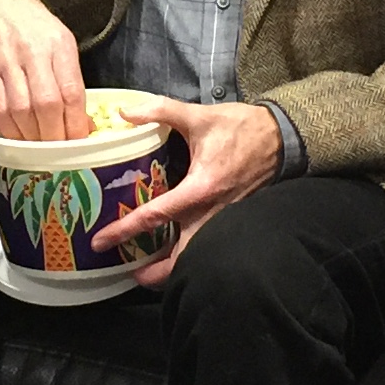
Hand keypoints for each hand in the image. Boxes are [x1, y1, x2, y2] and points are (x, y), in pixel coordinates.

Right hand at [0, 0, 87, 139]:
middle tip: (60, 152)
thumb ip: (72, 80)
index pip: (71, 92)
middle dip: (54, 135)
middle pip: (46, 104)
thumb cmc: (37, 28)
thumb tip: (82, 123)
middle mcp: (34, 53)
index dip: (75, 123)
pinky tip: (18, 137)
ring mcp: (8, 62)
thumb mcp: (63, 43)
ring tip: (40, 149)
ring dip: (32, 137)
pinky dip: (9, 129)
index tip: (80, 143)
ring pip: (21, 111)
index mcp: (59, 45)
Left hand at [92, 94, 282, 281]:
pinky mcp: (232, 218)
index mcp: (200, 188)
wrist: (282, 137)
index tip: (102, 242)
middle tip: (132, 274)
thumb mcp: (200, 116)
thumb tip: (125, 111)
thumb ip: (160, 110)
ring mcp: (224, 219)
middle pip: (181, 257)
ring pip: (197, 255)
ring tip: (150, 270)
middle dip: (155, 273)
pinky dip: (190, 252)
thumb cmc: (242, 128)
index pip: (155, 216)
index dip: (124, 230)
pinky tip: (175, 248)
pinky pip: (208, 243)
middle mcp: (211, 211)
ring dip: (173, 266)